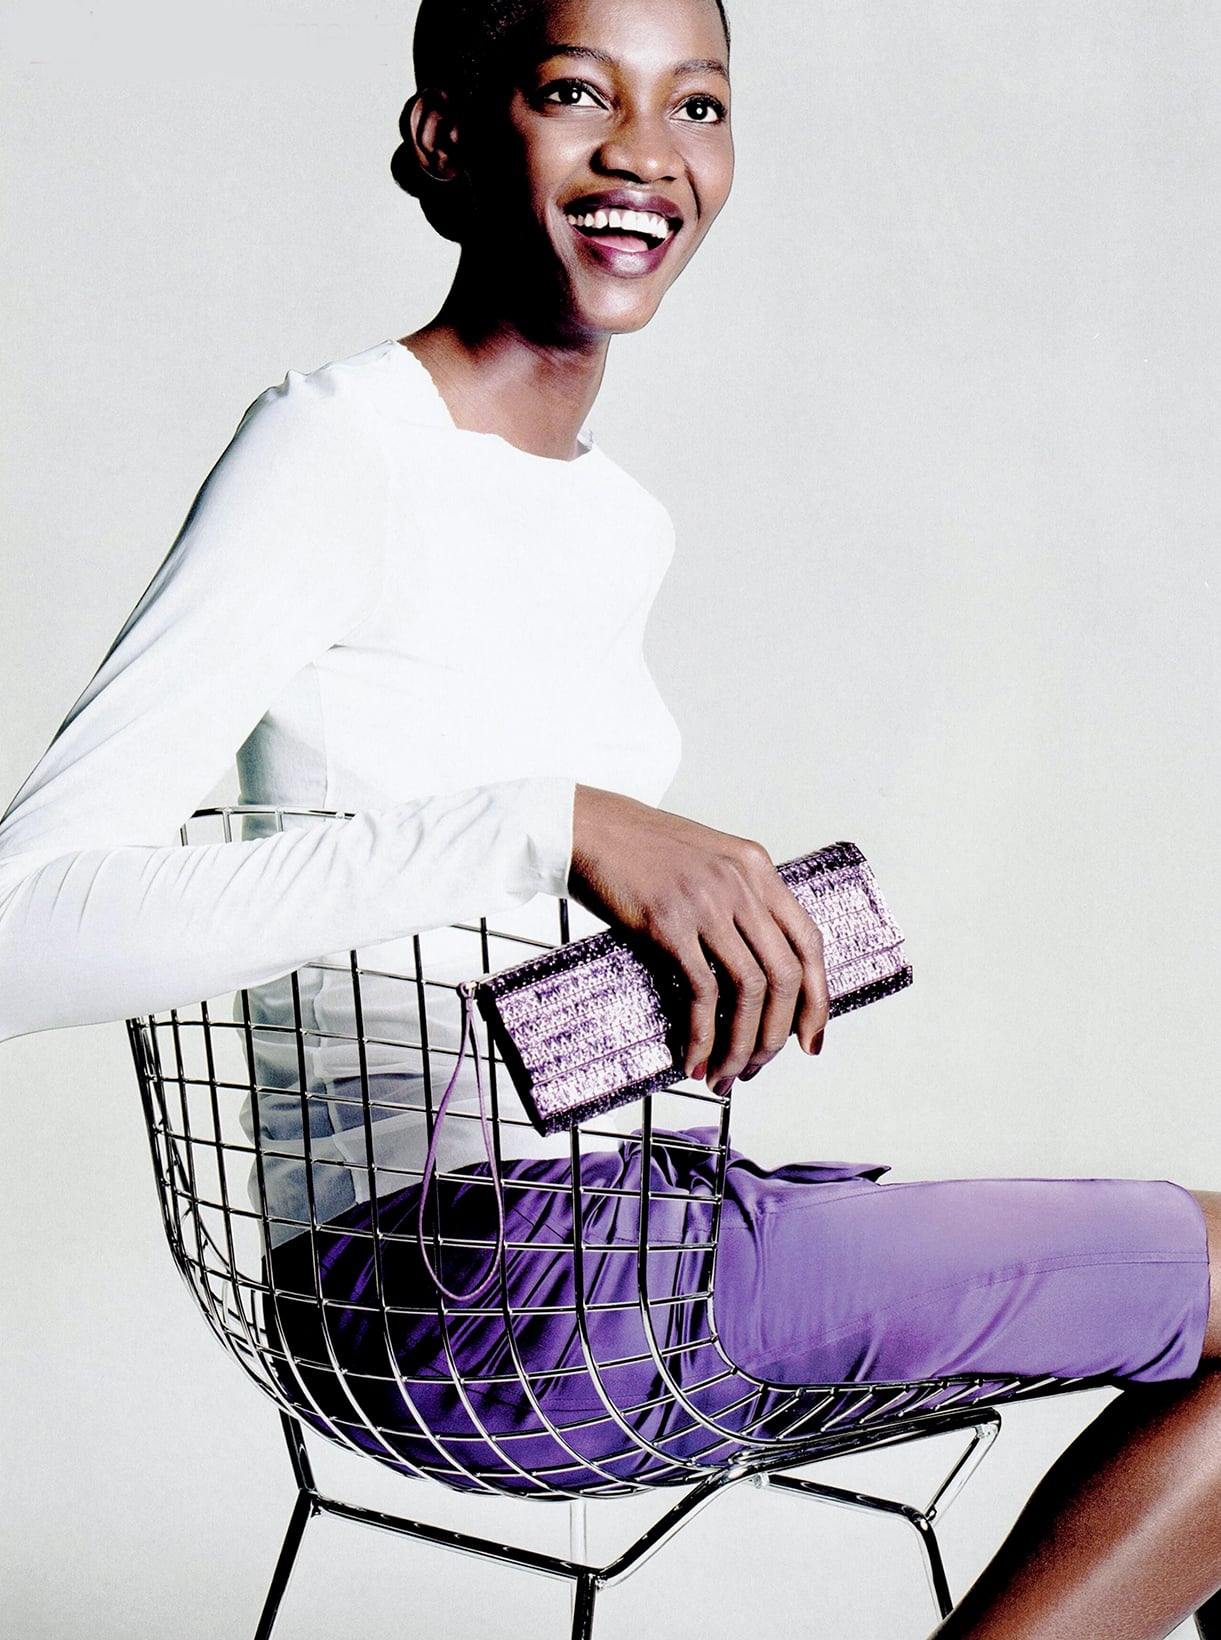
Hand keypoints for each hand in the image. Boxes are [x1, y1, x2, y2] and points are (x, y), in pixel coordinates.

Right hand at [567, 786, 828, 1093]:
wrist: (585, 827)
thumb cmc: (637, 849)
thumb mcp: (706, 860)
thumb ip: (737, 899)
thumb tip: (753, 967)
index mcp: (756, 867)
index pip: (808, 943)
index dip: (817, 999)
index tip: (810, 1039)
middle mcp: (741, 883)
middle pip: (784, 975)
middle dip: (776, 1035)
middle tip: (757, 1067)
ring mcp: (706, 902)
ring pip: (748, 990)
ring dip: (741, 1044)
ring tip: (725, 1074)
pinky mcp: (668, 923)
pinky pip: (700, 992)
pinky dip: (702, 1035)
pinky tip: (693, 1056)